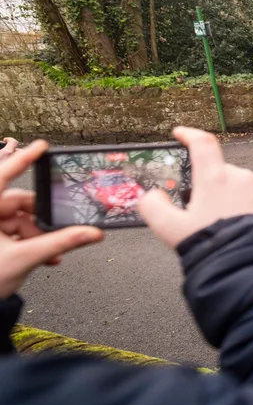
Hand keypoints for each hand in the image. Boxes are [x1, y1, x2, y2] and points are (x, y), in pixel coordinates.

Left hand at [0, 140, 102, 298]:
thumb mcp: (26, 258)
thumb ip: (61, 243)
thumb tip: (92, 233)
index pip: (4, 175)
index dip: (23, 159)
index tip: (41, 146)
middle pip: (17, 204)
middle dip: (40, 220)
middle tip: (57, 230)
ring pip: (17, 221)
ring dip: (37, 235)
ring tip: (49, 253)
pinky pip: (12, 234)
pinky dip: (28, 243)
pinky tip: (41, 257)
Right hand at [139, 127, 252, 248]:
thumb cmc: (215, 247)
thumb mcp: (172, 230)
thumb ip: (153, 208)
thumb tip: (150, 196)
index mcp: (215, 178)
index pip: (202, 144)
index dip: (189, 135)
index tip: (180, 133)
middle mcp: (241, 178)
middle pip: (219, 172)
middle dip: (209, 187)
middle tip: (201, 213)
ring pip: (238, 186)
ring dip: (228, 199)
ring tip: (223, 227)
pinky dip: (246, 208)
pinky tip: (241, 228)